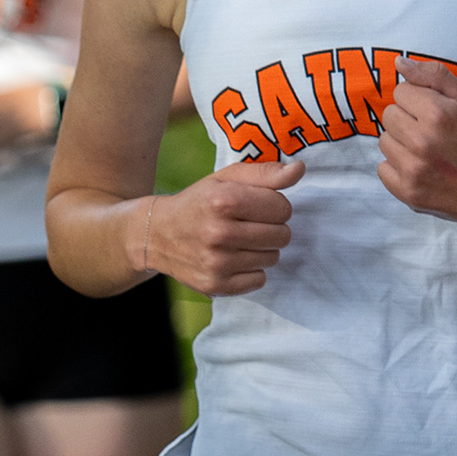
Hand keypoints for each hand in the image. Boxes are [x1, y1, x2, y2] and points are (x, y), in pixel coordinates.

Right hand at [147, 156, 304, 294]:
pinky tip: (233, 258)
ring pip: (272, 258)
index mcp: (224, 200)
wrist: (157, 234)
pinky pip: (259, 280)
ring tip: (239, 240)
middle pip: (282, 235)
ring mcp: (217, 263)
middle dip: (271, 227)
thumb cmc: (199, 201)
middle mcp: (219, 233)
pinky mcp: (216, 285)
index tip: (258, 205)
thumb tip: (299, 169)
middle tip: (249, 223)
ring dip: (262, 248)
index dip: (275, 205)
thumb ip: (266, 173)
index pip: (283, 208)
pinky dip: (251, 270)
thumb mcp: (227, 178)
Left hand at [377, 55, 456, 225]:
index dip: (419, 98)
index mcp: (438, 115)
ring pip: (384, 140)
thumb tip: (399, 62)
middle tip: (432, 131)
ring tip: (427, 149)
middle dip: (408, 118)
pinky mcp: (408, 193)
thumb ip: (435, 77)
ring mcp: (413, 170)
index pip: (401, 91)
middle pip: (389, 115)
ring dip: (401, 142)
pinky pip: (383, 169)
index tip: (435, 111)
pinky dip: (398, 167)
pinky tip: (421, 167)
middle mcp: (422, 142)